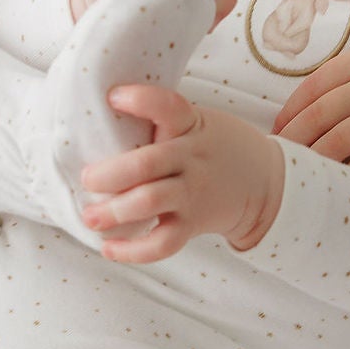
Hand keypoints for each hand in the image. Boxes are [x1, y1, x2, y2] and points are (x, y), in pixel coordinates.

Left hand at [79, 85, 282, 264]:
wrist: (263, 182)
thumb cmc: (213, 147)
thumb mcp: (197, 122)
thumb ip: (161, 122)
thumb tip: (99, 122)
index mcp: (191, 126)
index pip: (169, 106)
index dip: (140, 100)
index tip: (113, 97)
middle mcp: (191, 159)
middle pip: (146, 164)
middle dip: (109, 174)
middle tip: (86, 179)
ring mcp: (192, 193)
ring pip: (150, 202)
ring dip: (114, 212)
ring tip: (89, 217)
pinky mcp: (191, 224)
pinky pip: (163, 243)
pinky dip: (134, 251)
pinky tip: (109, 248)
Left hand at [269, 20, 349, 167]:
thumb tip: (326, 84)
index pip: (315, 85)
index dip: (291, 110)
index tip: (277, 128)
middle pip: (321, 116)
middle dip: (294, 139)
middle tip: (277, 156)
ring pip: (343, 141)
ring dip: (317, 159)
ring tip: (301, 173)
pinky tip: (340, 181)